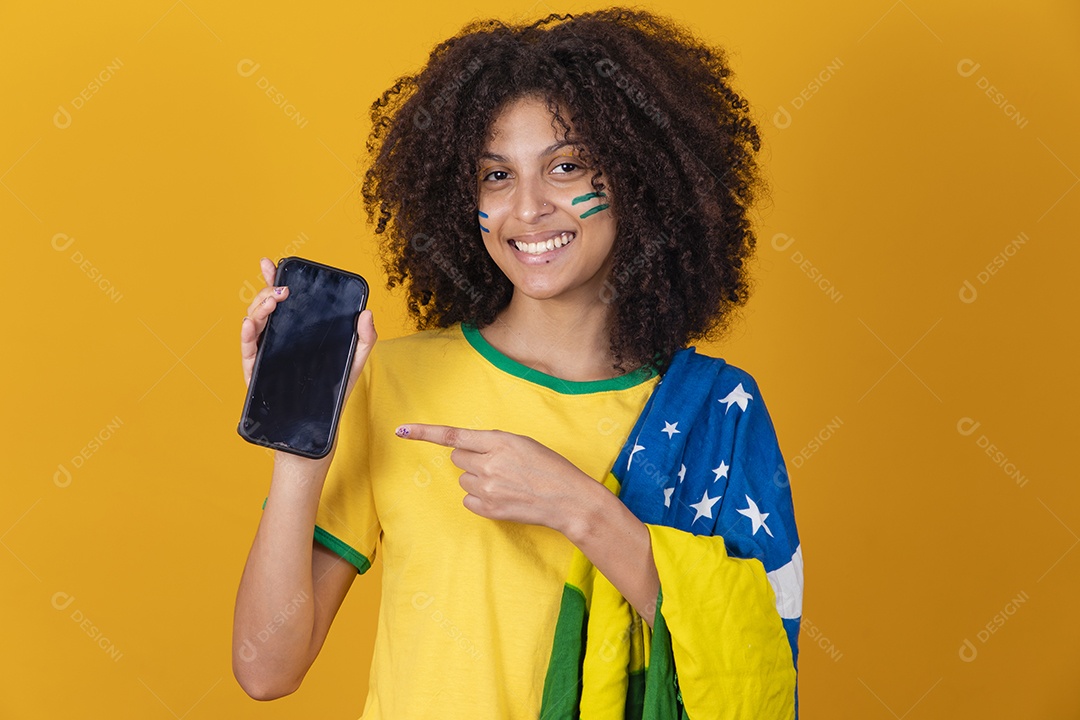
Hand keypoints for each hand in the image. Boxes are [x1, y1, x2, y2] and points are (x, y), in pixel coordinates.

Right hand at [240, 257, 376, 398]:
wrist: (322, 423)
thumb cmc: (336, 390)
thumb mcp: (355, 360)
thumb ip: (364, 337)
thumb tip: (367, 313)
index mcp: (296, 329)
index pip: (281, 299)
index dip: (273, 279)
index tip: (270, 263)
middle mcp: (278, 338)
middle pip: (265, 306)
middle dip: (268, 292)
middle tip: (283, 290)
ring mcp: (265, 353)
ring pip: (254, 323)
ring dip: (258, 308)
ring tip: (270, 302)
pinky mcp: (257, 371)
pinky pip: (247, 350)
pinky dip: (245, 334)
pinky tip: (249, 323)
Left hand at [395, 424, 598, 533]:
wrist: (568, 499)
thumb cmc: (550, 468)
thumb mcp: (523, 443)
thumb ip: (493, 443)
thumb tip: (466, 448)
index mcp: (498, 441)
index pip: (454, 435)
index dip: (425, 433)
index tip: (403, 430)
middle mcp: (489, 464)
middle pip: (457, 459)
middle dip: (470, 460)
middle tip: (494, 465)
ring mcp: (488, 488)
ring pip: (463, 480)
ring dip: (477, 480)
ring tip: (504, 483)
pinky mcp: (489, 509)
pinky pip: (469, 500)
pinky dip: (480, 499)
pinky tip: (502, 497)